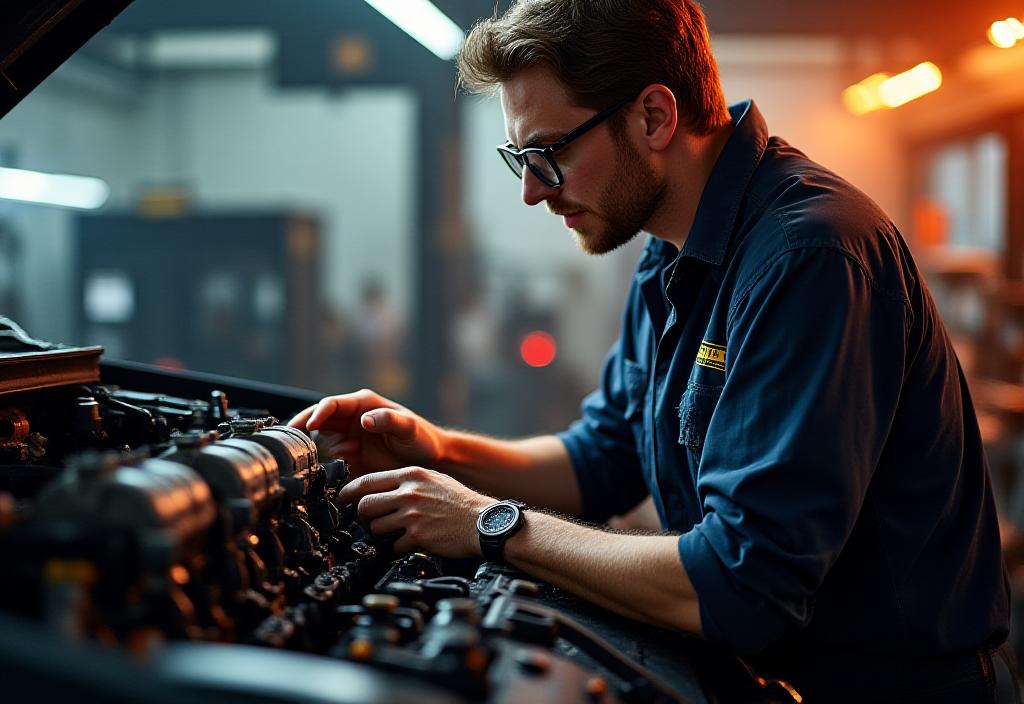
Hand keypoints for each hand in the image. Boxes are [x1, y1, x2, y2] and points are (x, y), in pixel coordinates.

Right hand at [288, 389, 445, 477]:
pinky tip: (324, 473)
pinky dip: (324, 466)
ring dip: (314, 450)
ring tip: (312, 461)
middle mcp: (352, 420)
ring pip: (320, 441)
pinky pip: (330, 461)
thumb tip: (364, 420)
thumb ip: (389, 420)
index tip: (309, 426)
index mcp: (363, 405)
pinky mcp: (350, 459)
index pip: (331, 405)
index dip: (317, 413)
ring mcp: (349, 439)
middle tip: (289, 443)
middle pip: (317, 421)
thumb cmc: (423, 439)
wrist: (431, 461)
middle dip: (302, 429)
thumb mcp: (409, 427)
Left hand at [338, 467, 492, 556]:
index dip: (348, 494)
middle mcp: (409, 493)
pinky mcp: (418, 535)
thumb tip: (380, 491)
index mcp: (411, 475)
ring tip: (395, 534)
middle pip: (365, 505)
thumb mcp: (434, 480)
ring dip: (381, 534)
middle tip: (368, 523)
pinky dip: (398, 547)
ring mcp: (413, 514)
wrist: (485, 523)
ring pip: (376, 527)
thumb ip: (407, 483)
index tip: (343, 502)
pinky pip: (394, 545)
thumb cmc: (461, 503)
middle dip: (362, 518)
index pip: (366, 481)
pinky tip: (411, 543)